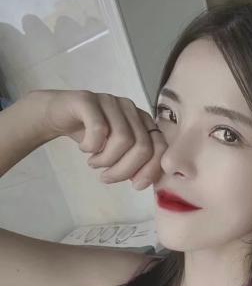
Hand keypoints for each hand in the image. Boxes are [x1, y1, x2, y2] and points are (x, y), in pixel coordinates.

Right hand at [29, 88, 165, 189]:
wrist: (58, 115)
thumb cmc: (91, 136)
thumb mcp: (117, 154)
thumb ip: (134, 164)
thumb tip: (144, 181)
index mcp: (142, 121)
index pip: (160, 147)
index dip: (150, 170)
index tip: (135, 185)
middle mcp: (131, 108)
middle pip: (143, 147)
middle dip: (124, 171)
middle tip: (106, 177)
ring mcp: (110, 101)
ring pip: (123, 140)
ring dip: (106, 160)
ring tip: (94, 162)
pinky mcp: (88, 100)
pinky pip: (99, 129)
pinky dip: (91, 146)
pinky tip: (85, 148)